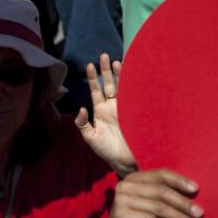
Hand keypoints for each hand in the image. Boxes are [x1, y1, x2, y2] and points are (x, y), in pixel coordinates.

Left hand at [74, 54, 134, 173]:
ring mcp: (125, 109)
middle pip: (109, 84)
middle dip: (106, 70)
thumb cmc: (106, 150)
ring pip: (122, 88)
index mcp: (101, 111)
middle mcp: (113, 107)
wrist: (125, 161)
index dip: (94, 78)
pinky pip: (135, 97)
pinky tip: (134, 76)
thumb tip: (81, 109)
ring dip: (120, 75)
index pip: (96, 90)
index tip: (90, 65)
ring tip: (117, 61)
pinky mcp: (136, 113)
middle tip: (104, 55)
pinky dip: (134, 87)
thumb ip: (83, 124)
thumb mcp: (90, 137)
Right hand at [103, 169, 200, 217]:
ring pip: (158, 207)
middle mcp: (125, 186)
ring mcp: (121, 201)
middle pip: (161, 191)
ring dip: (179, 217)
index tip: (196, 189)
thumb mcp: (152, 206)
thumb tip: (193, 197)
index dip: (179, 181)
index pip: (160, 174)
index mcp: (134, 179)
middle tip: (199, 213)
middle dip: (183, 203)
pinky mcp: (121, 217)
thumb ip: (165, 198)